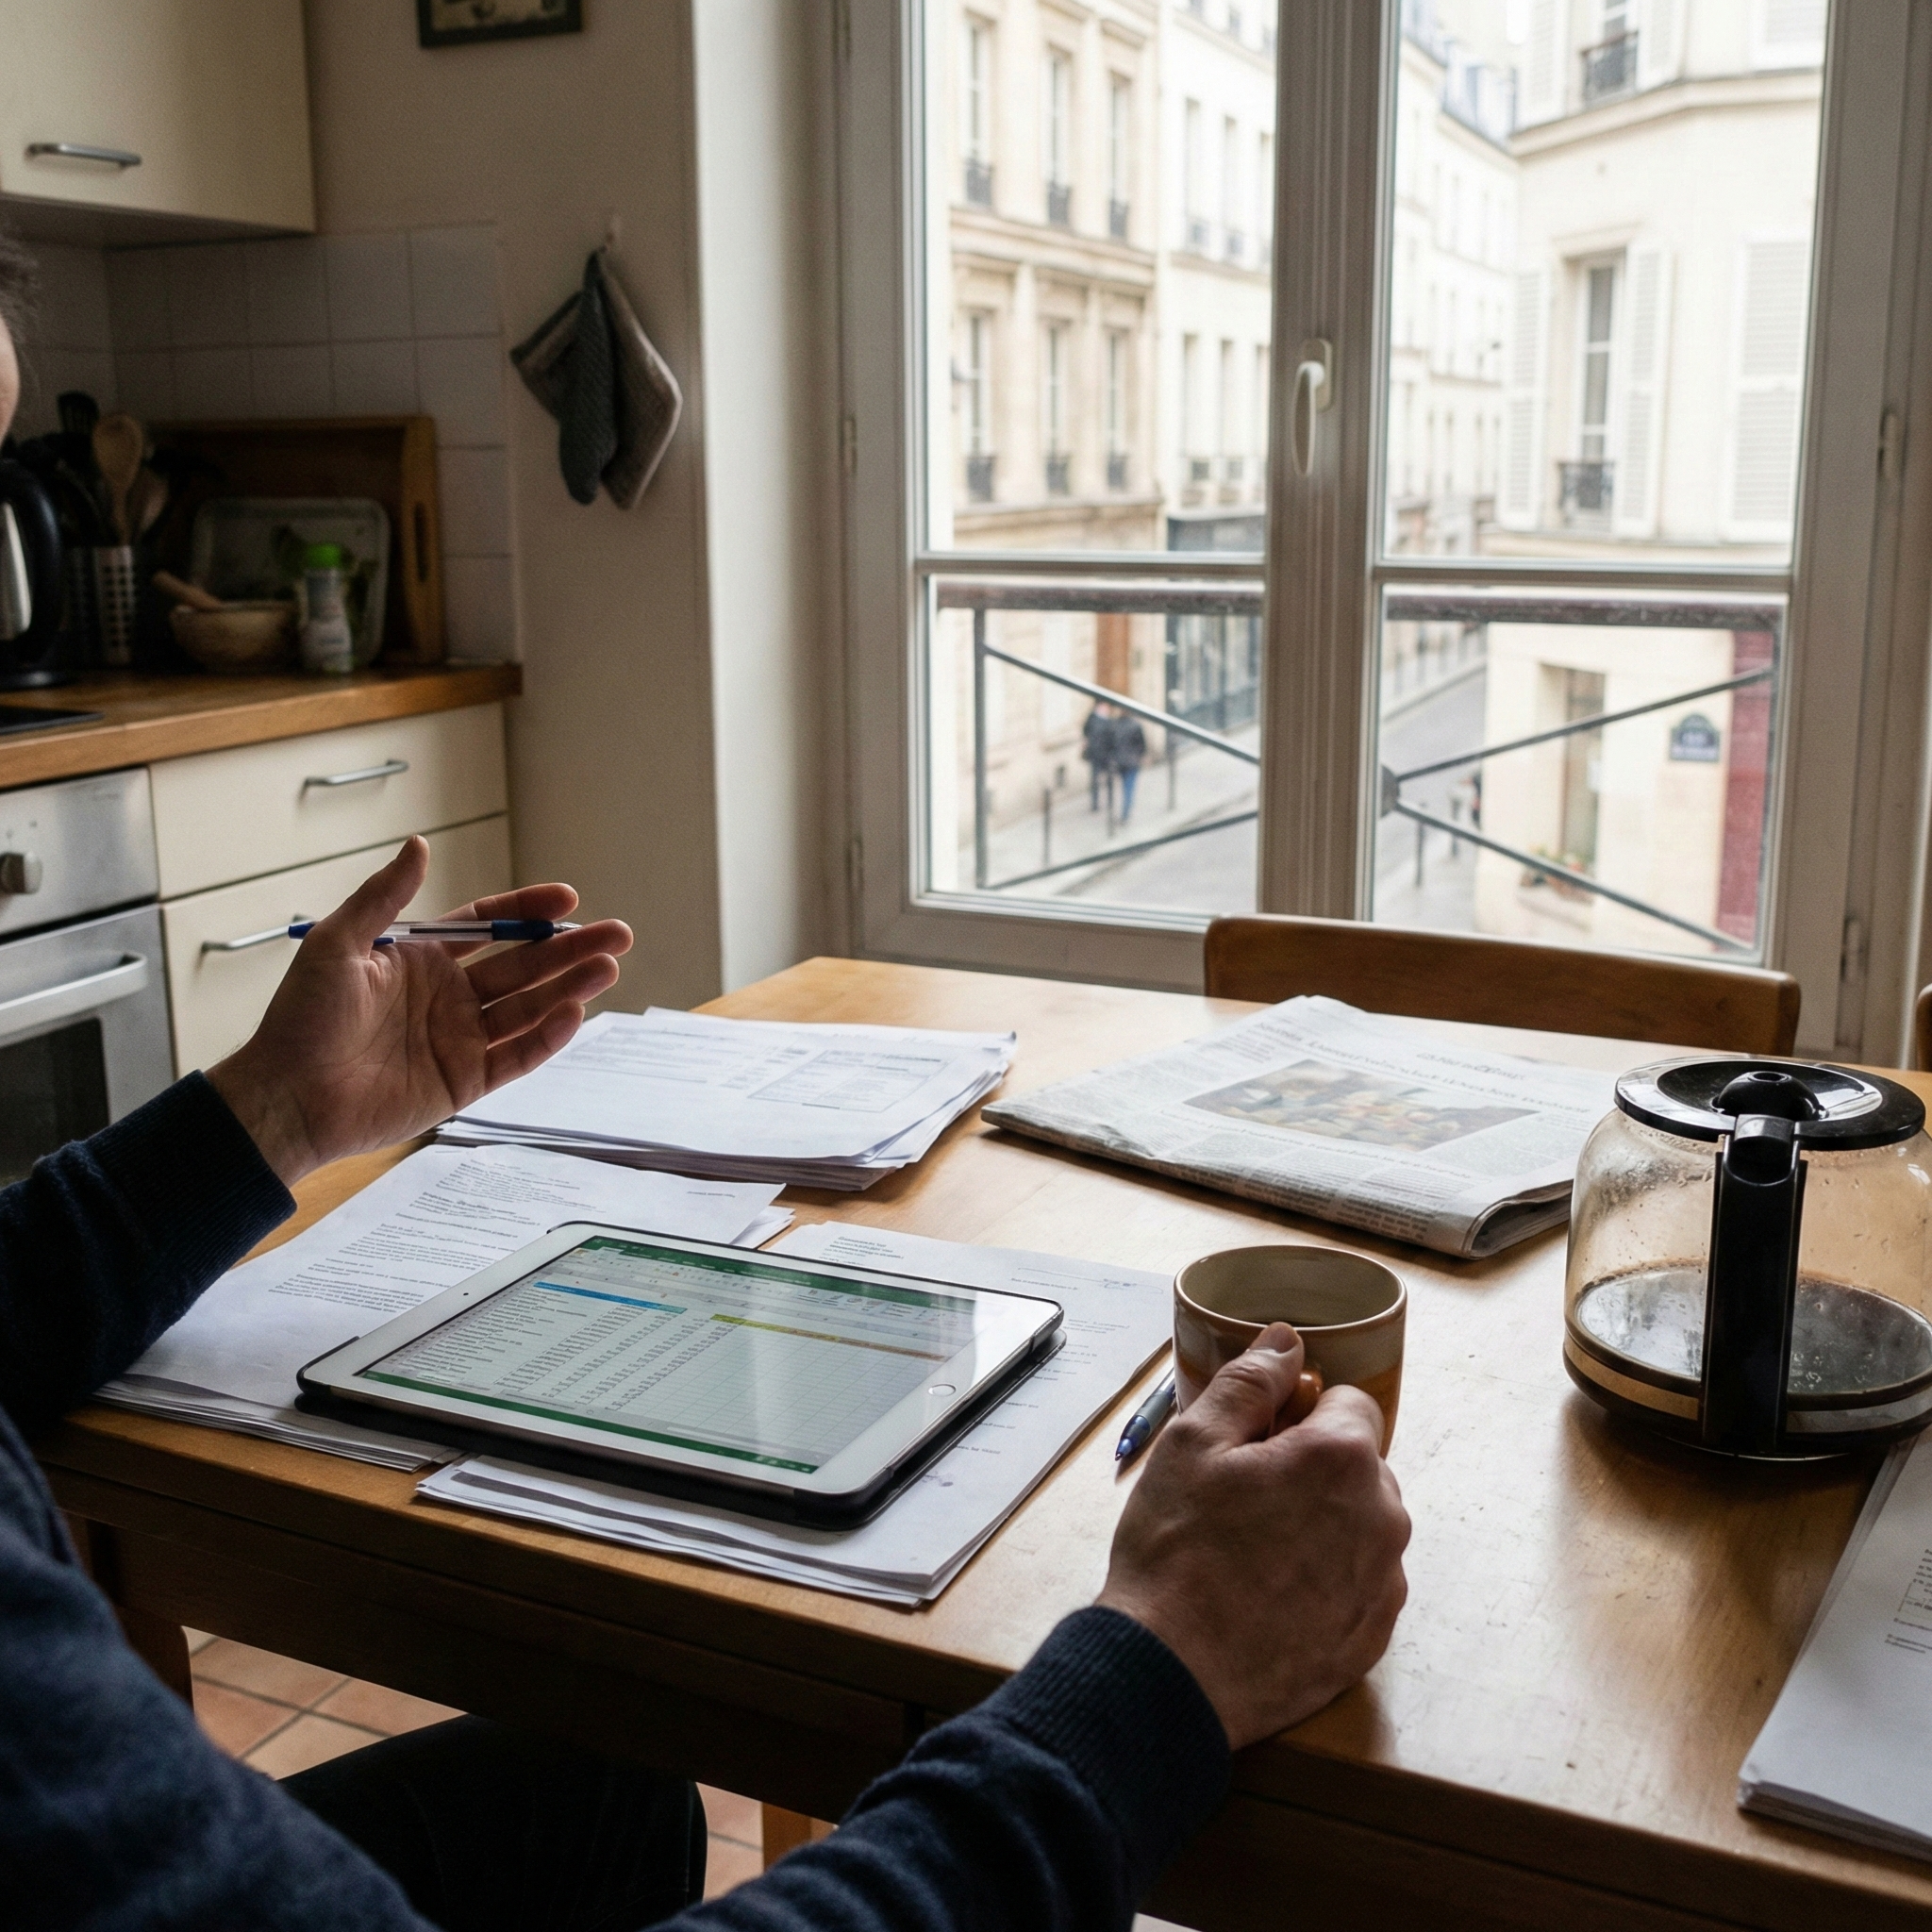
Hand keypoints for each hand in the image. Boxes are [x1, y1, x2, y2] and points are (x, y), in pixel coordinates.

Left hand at [207, 836, 632, 1186]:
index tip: (568, 900)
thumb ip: (385, 897)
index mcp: (420, 959)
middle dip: (570, 949)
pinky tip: (573, 1014)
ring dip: (570, 987)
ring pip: (529, 1008)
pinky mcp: (465, 1082)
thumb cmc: (301, 1019)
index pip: (488, 926)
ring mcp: (460, 1040)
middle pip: (523, 966)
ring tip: (609, 967)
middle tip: (617, 933)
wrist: (287, 1095)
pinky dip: (547, 1037)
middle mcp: (448, 997)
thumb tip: (420, 844)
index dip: (528, 911)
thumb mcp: (338, 943)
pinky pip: (517, 1056)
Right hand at [1096, 1325, 1409, 1750]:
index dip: (1297, 1415)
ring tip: (1253, 1554)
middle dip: (1312, 1469)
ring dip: (1322, 1523)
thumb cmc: (1175, 1552)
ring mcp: (1384, 1584)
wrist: (1172, 1676)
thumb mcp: (1192, 1443)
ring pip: (1361, 1524)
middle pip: (1358, 1465)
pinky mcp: (1373, 1637)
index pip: (1348, 1403)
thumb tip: (1287, 1341)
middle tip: (1244, 1501)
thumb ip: (1249, 1381)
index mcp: (1342, 1459)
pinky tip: (1271, 1596)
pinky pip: (1361, 1582)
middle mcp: (1383, 1517)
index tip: (1254, 1446)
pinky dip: (1326, 1579)